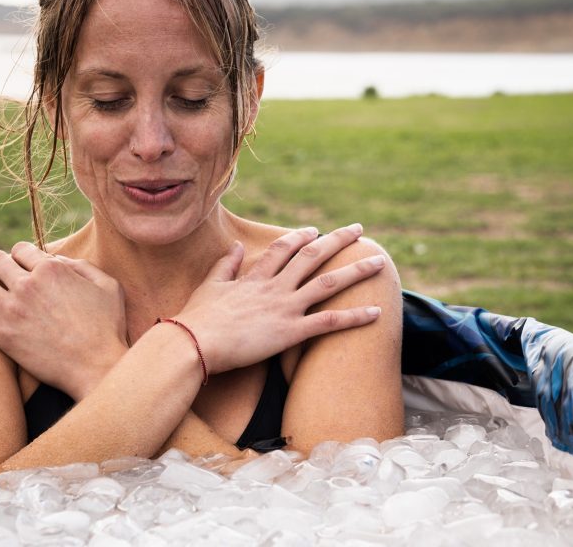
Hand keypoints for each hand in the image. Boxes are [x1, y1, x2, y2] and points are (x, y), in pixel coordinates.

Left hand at [0, 243, 127, 400]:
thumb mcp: (108, 286)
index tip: (17, 258)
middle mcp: (27, 284)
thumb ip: (83, 266)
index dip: (19, 252)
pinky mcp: (1, 334)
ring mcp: (11, 309)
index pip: (22, 249)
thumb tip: (59, 259)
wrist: (96, 365)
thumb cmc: (107, 326)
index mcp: (52, 269)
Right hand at [174, 223, 385, 374]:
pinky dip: (355, 316)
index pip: (284, 249)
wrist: (193, 343)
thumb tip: (236, 245)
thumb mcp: (211, 285)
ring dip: (356, 271)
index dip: (301, 237)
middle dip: (338, 241)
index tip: (314, 231)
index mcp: (255, 277)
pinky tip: (377, 312)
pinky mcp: (290, 332)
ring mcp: (285, 307)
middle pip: (313, 256)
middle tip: (358, 230)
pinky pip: (329, 322)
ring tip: (379, 262)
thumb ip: (226, 264)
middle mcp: (275, 287)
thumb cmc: (198, 318)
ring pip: (329, 283)